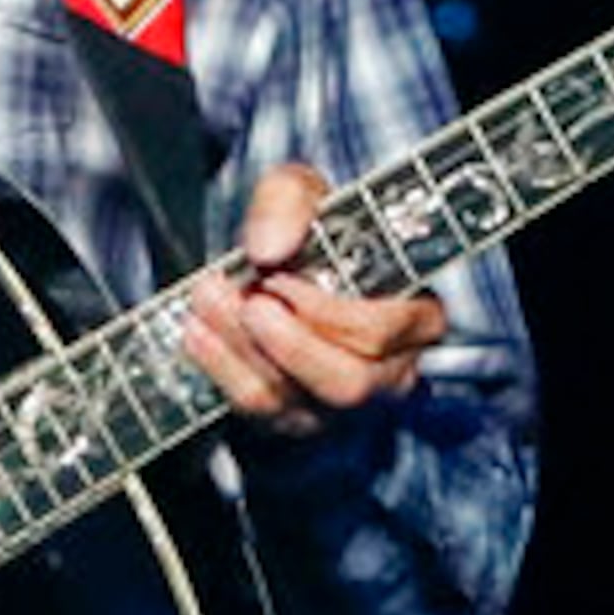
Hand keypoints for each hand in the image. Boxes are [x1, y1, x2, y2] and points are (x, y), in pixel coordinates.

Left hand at [182, 163, 445, 435]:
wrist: (279, 268)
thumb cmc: (311, 235)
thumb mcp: (306, 195)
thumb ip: (290, 202)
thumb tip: (270, 247)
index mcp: (416, 318)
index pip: (384, 332)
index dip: (329, 312)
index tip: (279, 278)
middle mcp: (388, 373)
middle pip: (348, 382)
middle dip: (290, 344)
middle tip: (249, 301)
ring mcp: (340, 407)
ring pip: (294, 399)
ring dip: (242, 349)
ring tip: (208, 298)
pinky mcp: (294, 420)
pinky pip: (258, 410)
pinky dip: (220, 367)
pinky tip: (197, 329)